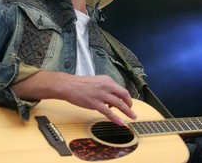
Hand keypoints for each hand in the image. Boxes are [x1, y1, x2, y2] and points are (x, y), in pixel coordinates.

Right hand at [12, 71, 136, 125]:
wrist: (69, 85)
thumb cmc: (80, 84)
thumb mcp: (96, 82)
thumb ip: (105, 88)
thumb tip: (111, 100)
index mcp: (107, 80)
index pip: (121, 89)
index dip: (125, 97)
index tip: (127, 102)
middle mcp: (106, 86)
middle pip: (124, 95)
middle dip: (130, 103)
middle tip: (132, 110)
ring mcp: (101, 95)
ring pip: (119, 104)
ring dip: (127, 111)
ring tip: (132, 117)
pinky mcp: (95, 103)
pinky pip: (108, 112)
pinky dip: (116, 118)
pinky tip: (120, 122)